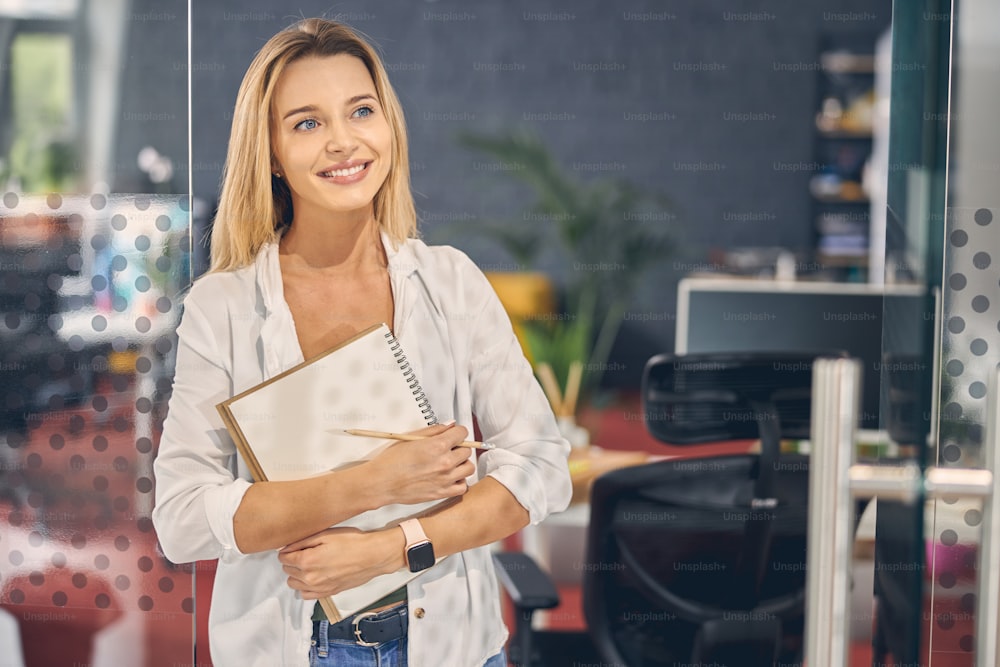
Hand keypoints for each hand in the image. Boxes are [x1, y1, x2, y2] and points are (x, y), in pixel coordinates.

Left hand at [277, 527, 403, 598]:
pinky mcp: (327, 593)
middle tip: (305, 552)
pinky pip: (306, 595)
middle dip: (292, 561)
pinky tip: (314, 576)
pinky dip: (305, 586)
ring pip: (294, 584)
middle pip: (287, 571)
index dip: (287, 550)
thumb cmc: (352, 542)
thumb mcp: (325, 534)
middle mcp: (310, 577)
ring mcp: (318, 588)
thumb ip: (302, 542)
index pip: (283, 558)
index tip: (295, 547)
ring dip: (297, 574)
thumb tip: (286, 548)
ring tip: (310, 564)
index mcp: (307, 561)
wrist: (372, 556)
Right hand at [364, 423, 475, 505]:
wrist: (381, 483)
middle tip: (448, 450)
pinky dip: (459, 482)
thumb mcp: (411, 438)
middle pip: (467, 451)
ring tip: (449, 464)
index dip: (457, 432)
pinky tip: (449, 478)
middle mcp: (444, 462)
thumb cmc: (391, 461)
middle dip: (459, 447)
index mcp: (437, 446)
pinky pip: (462, 487)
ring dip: (461, 464)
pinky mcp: (442, 493)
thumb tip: (450, 425)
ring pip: (468, 468)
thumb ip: (434, 431)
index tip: (453, 435)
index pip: (462, 433)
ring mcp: (445, 479)